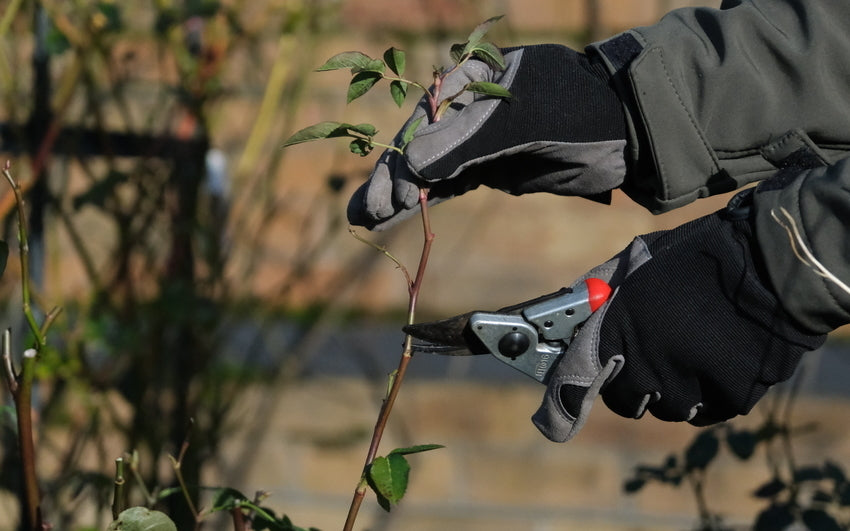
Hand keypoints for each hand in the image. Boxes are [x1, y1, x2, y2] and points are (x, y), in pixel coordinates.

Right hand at [347, 44, 627, 229]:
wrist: (628, 134)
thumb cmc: (578, 111)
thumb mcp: (520, 122)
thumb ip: (465, 142)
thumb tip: (411, 165)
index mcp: (472, 78)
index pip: (424, 118)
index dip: (403, 157)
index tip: (393, 194)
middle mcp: (469, 106)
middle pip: (419, 144)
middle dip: (391, 179)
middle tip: (363, 214)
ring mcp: (479, 138)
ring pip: (430, 168)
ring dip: (400, 194)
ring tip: (367, 219)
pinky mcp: (491, 166)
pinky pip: (450, 183)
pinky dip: (425, 199)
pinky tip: (398, 214)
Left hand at [532, 192, 827, 441]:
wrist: (769, 261)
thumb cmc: (695, 257)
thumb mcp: (634, 263)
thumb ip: (598, 296)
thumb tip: (572, 315)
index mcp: (615, 330)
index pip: (575, 383)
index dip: (561, 406)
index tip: (555, 423)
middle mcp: (645, 366)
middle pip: (624, 399)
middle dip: (630, 381)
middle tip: (652, 350)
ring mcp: (688, 386)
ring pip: (667, 407)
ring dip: (673, 386)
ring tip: (694, 343)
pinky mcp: (727, 399)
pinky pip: (707, 409)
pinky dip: (710, 391)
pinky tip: (720, 354)